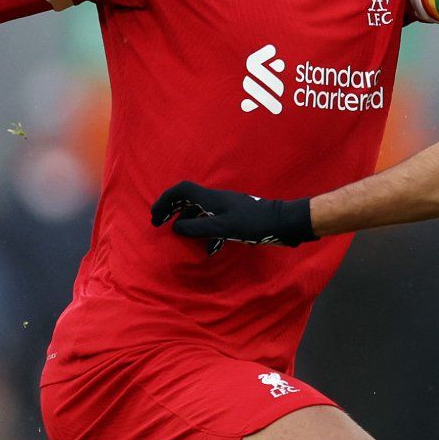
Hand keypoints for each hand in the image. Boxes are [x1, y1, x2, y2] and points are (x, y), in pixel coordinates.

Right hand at [150, 181, 315, 253]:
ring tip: (180, 238)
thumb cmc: (253, 224)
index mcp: (212, 198)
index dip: (165, 200)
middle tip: (160, 225)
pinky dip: (206, 233)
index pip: (182, 190)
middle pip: (189, 199)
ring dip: (188, 222)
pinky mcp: (237, 218)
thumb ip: (197, 227)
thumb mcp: (221, 227)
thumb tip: (175, 227)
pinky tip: (208, 249)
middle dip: (172, 211)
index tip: (155, 217)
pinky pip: (214, 222)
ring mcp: (228, 208)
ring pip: (201, 211)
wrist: (283, 223)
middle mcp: (218, 200)